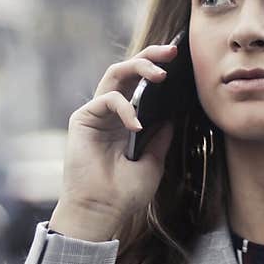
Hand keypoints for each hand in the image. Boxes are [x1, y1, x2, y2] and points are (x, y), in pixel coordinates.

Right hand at [49, 39, 178, 240]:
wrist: (102, 211)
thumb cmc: (124, 193)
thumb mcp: (153, 163)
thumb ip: (160, 138)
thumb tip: (171, 117)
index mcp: (127, 121)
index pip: (141, 86)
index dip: (158, 70)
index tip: (181, 62)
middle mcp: (111, 113)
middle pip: (128, 72)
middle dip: (150, 57)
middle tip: (172, 52)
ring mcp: (96, 114)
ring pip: (115, 74)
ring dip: (138, 67)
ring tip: (160, 73)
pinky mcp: (82, 118)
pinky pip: (107, 99)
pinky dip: (125, 107)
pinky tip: (137, 124)